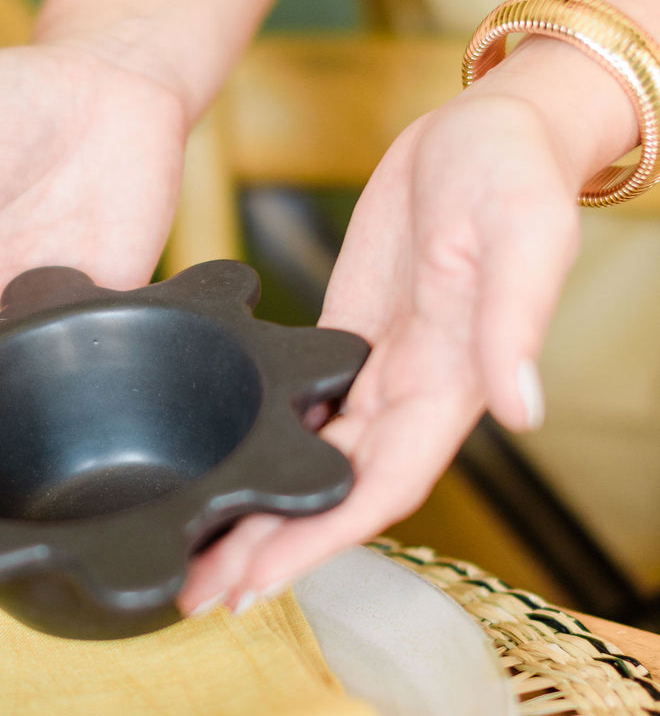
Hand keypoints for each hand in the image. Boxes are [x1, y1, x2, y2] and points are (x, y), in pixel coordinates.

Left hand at [180, 81, 589, 612]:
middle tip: (195, 592)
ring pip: (308, 462)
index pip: (379, 487)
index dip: (319, 540)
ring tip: (192, 550)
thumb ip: (514, 322)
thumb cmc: (516, 172)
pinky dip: (258, 446)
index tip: (258, 584)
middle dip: (268, 548)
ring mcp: (375, 369)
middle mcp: (409, 393)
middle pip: (331, 493)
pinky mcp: (345, 338)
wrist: (492, 123)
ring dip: (256, 510)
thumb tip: (520, 410)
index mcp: (450, 384)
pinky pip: (298, 410)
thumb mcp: (523, 235)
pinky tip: (215, 467)